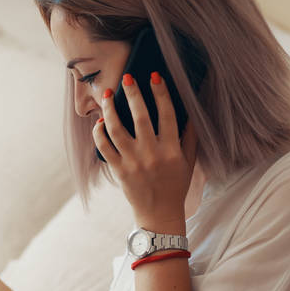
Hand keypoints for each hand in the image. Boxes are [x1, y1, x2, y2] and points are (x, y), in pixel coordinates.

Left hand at [94, 74, 196, 232]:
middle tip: (127, 77)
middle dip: (133, 94)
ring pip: (117, 129)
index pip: (167, 114)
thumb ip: (189, 136)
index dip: (160, 93)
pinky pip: (105, 148)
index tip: (154, 76)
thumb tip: (190, 111)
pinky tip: (99, 122)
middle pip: (140, 117)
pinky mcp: (119, 171)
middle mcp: (151, 154)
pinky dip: (99, 133)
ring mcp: (133, 162)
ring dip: (110, 110)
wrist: (160, 214)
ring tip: (108, 95)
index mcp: (171, 149)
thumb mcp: (189, 161)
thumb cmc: (175, 185)